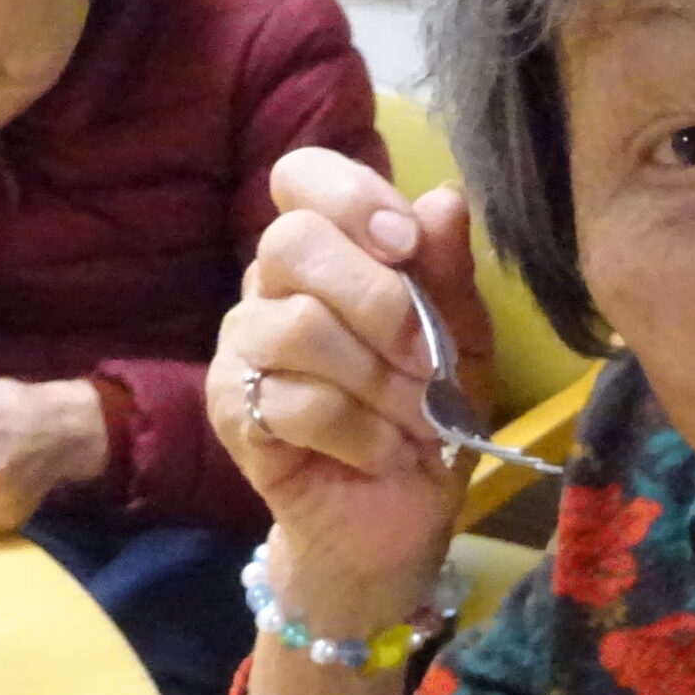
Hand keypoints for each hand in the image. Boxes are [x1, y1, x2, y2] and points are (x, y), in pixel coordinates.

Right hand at [205, 148, 489, 597]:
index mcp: (329, 250)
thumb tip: (443, 199)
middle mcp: (270, 286)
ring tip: (416, 417)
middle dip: (379, 301)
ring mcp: (242, 348)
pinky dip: (360, 432)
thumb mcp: (463, 341)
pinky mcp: (232, 411)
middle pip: (291, 242)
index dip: (351, 197)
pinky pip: (293, 401)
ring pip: (295, 326)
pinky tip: (384, 451)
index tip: (405, 244)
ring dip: (378, 379)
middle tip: (429, 360)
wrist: (401, 518)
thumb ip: (448, 273)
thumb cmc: (430, 415)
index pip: (303, 175)